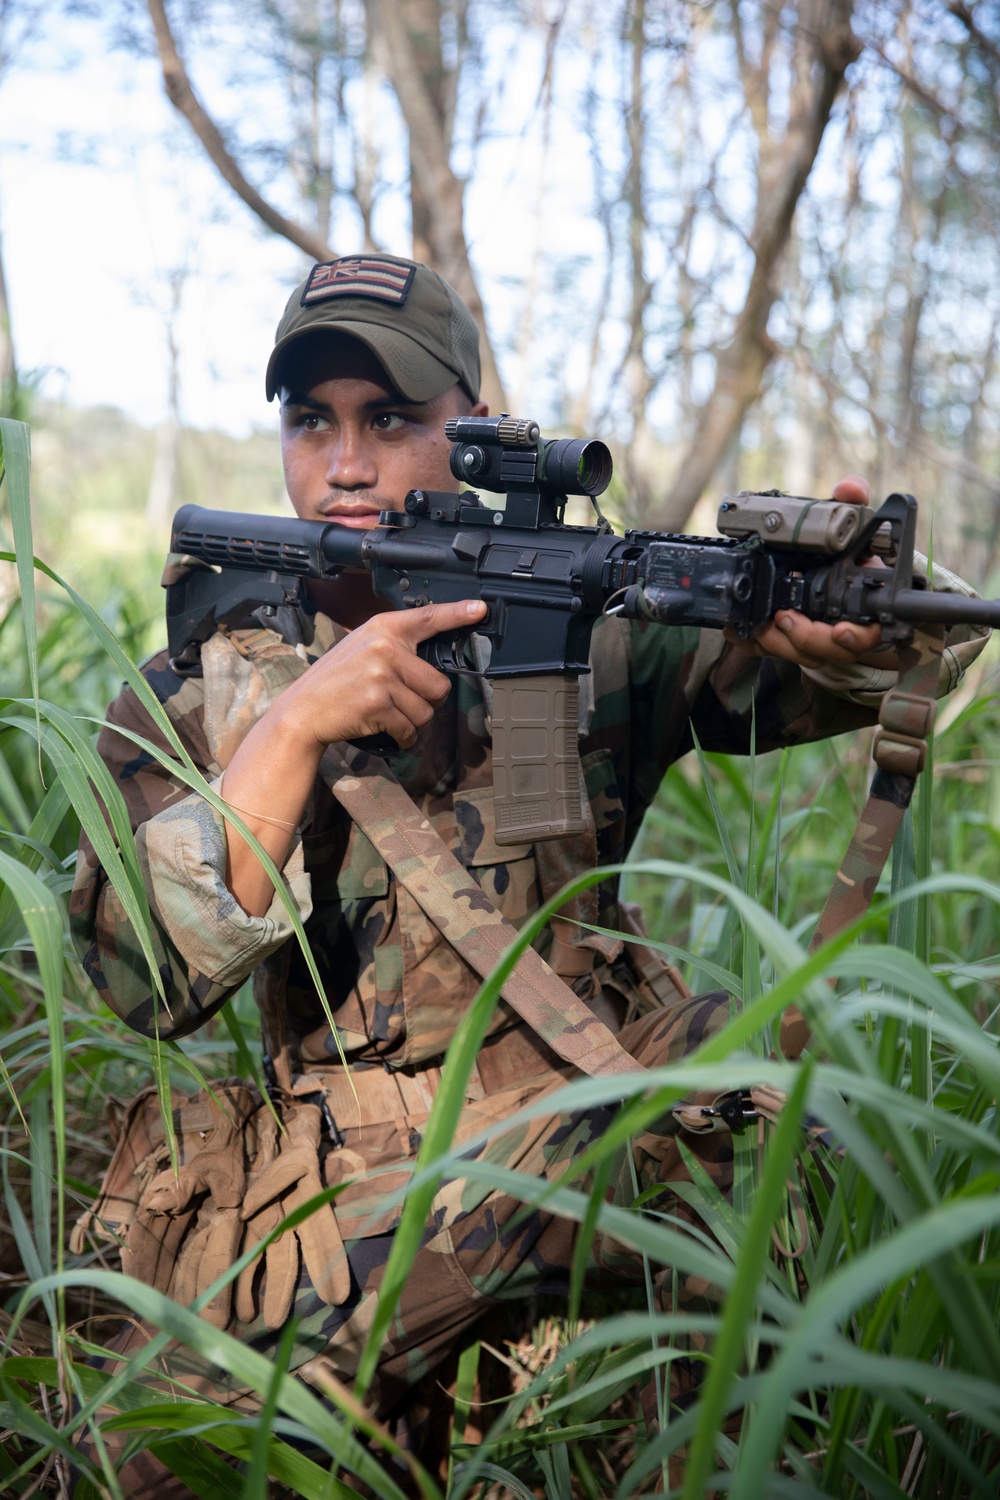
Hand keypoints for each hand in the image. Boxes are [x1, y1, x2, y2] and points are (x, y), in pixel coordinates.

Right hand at [275, 597, 486, 751]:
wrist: (302, 711)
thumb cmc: (335, 682)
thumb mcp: (361, 648)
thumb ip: (395, 646)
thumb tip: (434, 661)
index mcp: (383, 628)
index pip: (428, 617)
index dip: (457, 613)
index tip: (479, 609)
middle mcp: (384, 648)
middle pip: (439, 684)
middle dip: (427, 701)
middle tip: (401, 702)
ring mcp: (380, 676)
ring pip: (427, 711)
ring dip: (413, 722)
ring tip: (388, 715)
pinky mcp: (377, 705)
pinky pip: (410, 729)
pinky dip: (402, 737)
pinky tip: (384, 729)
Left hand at [724, 476, 896, 669]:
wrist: (830, 575)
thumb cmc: (846, 558)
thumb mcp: (852, 530)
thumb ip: (853, 507)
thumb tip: (850, 487)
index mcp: (862, 609)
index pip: (867, 634)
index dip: (855, 637)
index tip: (841, 629)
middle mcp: (839, 631)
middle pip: (827, 651)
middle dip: (805, 638)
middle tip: (785, 617)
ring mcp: (811, 640)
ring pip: (798, 655)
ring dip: (777, 643)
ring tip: (762, 623)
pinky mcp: (784, 641)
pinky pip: (767, 651)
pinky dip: (749, 643)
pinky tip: (735, 630)